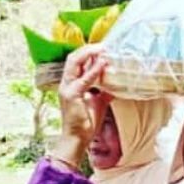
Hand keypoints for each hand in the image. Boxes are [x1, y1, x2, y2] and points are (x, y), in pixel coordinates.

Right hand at [54, 43, 107, 160]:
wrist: (77, 138)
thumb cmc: (86, 122)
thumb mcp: (99, 102)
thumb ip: (105, 91)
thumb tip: (117, 83)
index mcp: (71, 83)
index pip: (77, 61)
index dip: (88, 52)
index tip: (103, 48)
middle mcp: (66, 83)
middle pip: (73, 57)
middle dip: (88, 49)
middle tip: (104, 45)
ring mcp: (67, 88)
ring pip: (74, 62)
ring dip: (89, 53)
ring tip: (103, 49)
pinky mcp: (71, 95)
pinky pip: (84, 79)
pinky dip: (94, 70)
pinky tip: (103, 64)